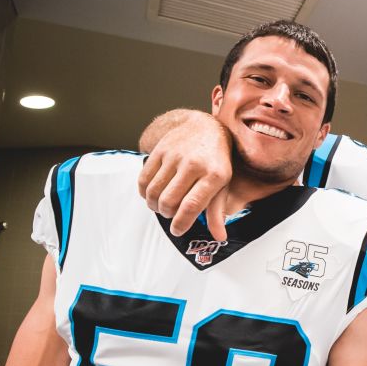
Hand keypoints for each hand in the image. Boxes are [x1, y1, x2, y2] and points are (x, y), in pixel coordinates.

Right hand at [137, 111, 232, 238]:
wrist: (204, 127)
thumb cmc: (216, 161)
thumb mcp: (222, 184)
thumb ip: (217, 211)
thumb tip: (219, 237)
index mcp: (214, 175)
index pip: (191, 206)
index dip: (181, 223)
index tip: (177, 231)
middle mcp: (194, 164)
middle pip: (169, 201)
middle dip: (168, 214)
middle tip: (172, 214)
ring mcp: (175, 155)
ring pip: (154, 192)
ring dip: (155, 205)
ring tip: (162, 205)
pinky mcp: (160, 150)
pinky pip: (144, 179)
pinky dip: (144, 192)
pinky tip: (153, 193)